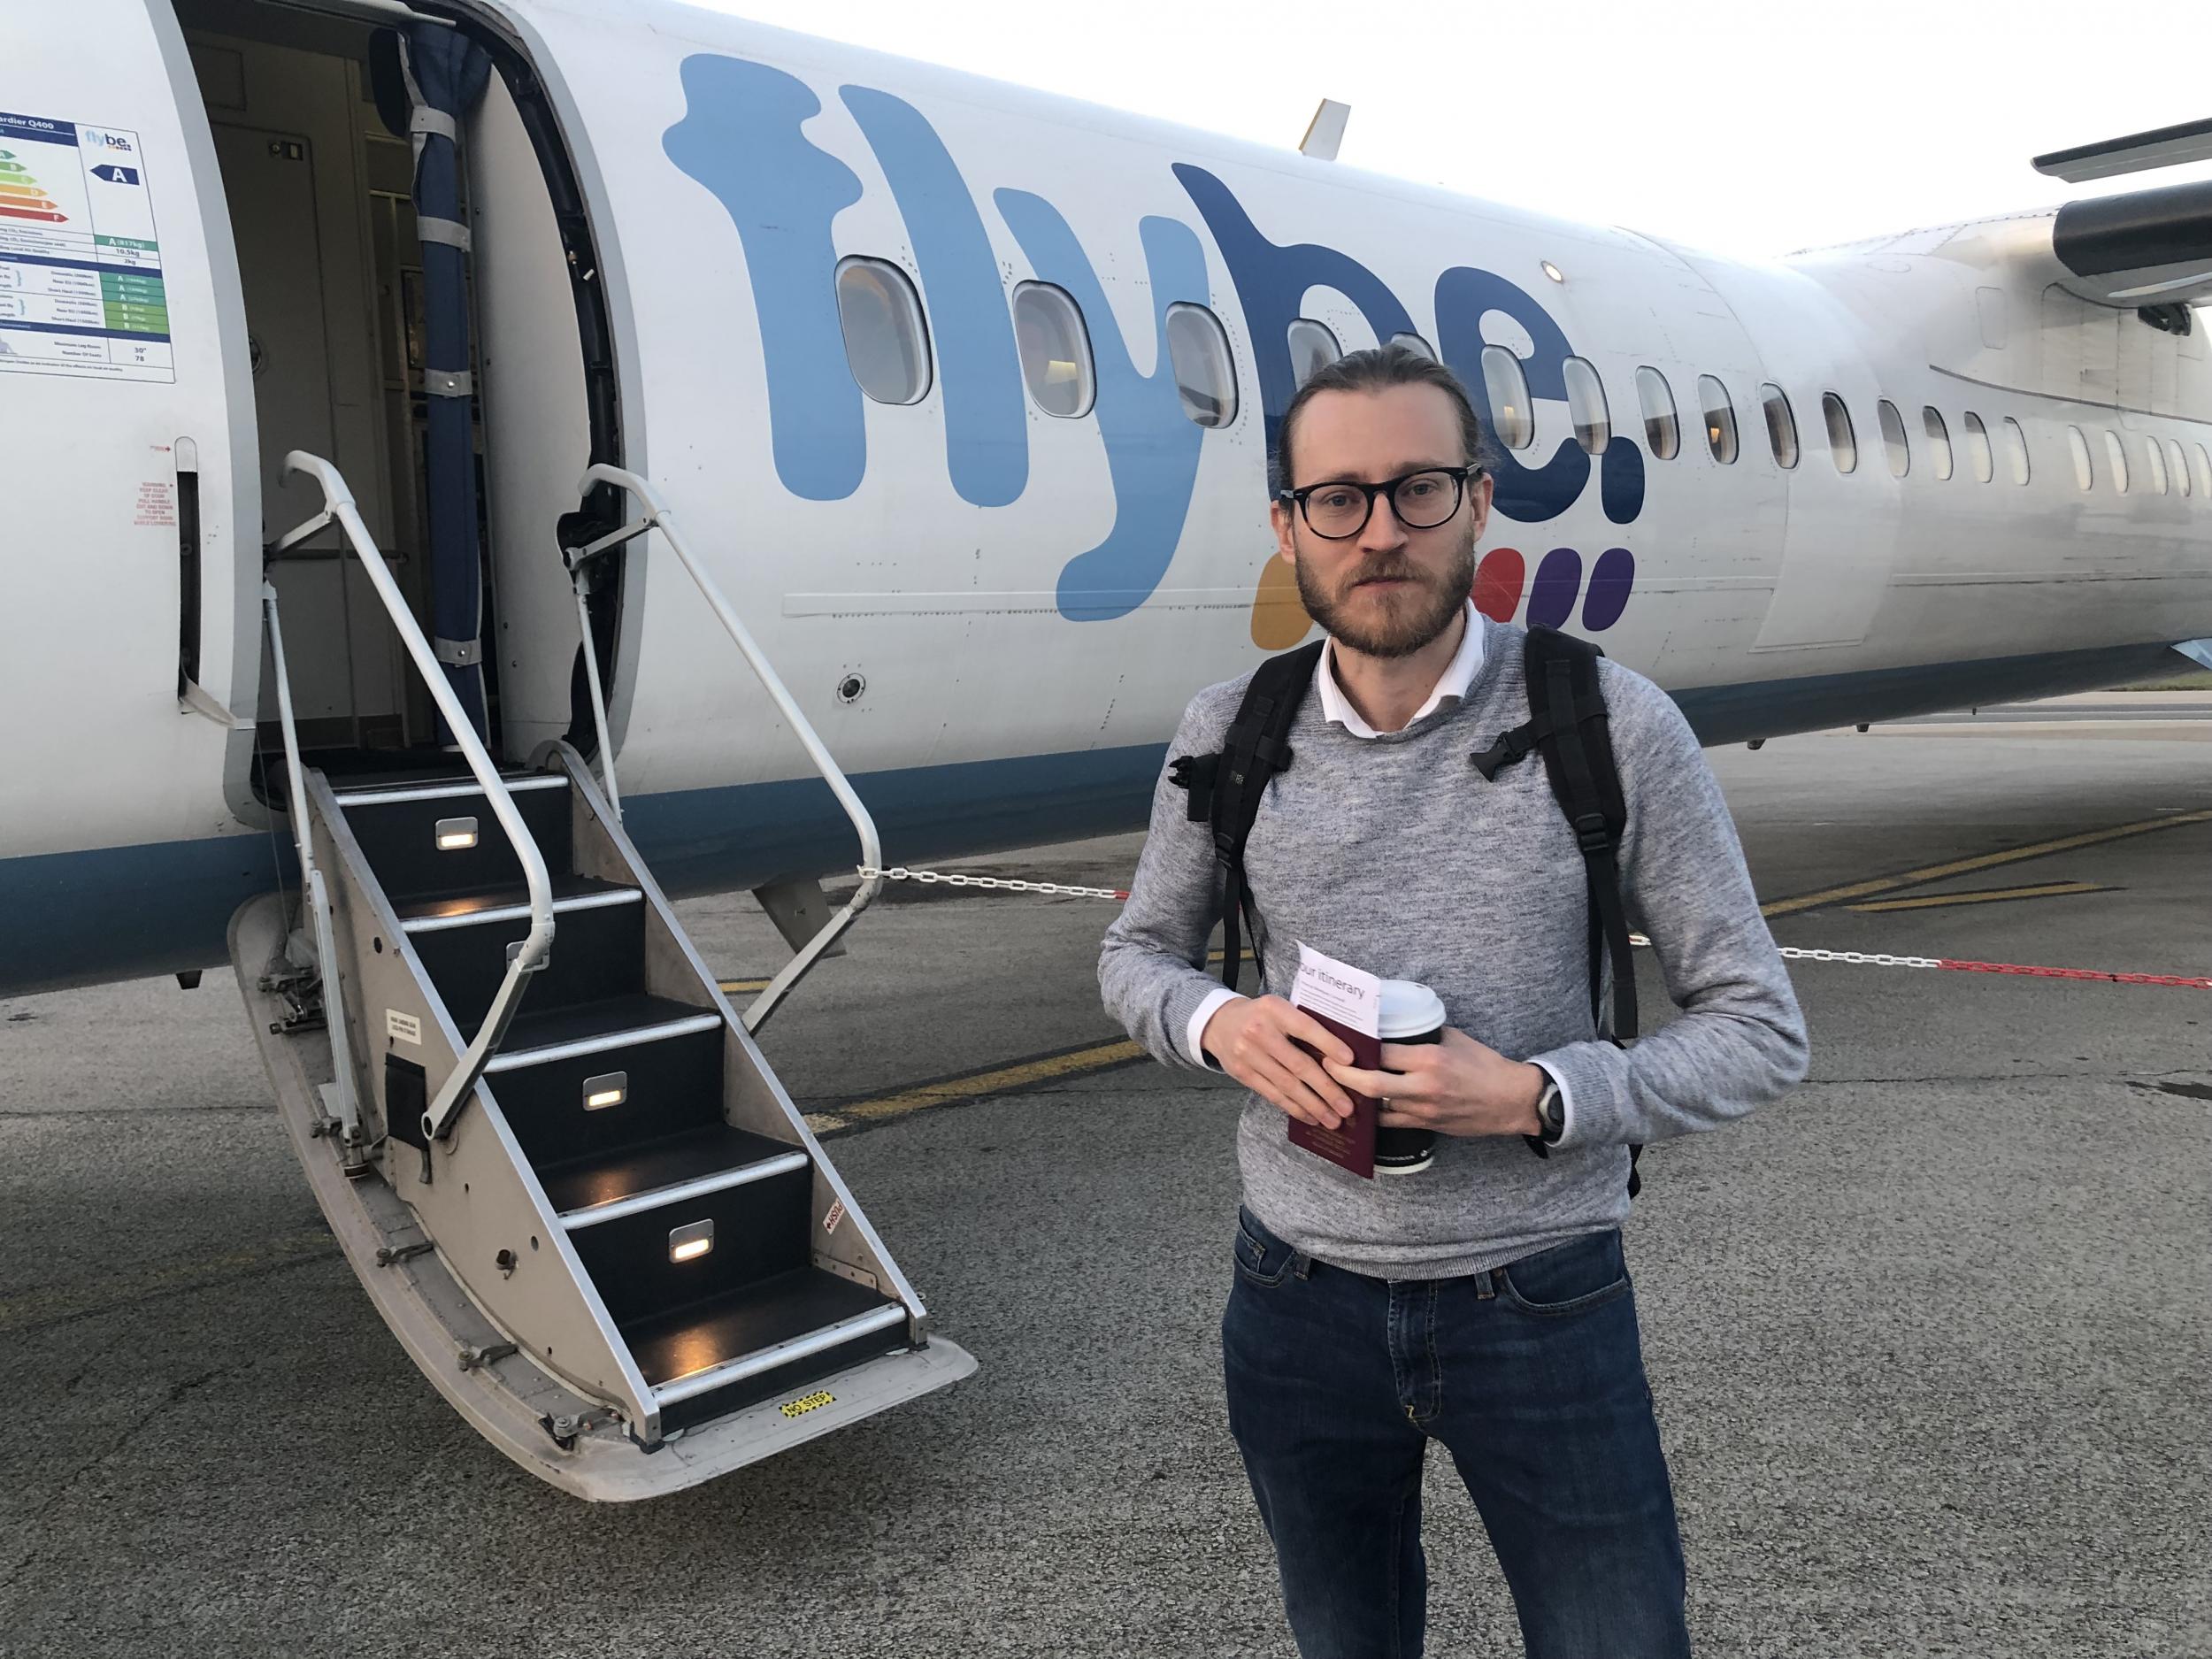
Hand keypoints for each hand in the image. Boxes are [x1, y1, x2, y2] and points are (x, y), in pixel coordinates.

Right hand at [1199, 995, 1357, 1130]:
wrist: (1220, 1023)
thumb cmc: (1262, 1016)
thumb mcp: (1280, 1008)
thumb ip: (1305, 1024)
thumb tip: (1343, 1053)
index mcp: (1274, 1009)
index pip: (1305, 1027)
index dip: (1328, 1044)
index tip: (1350, 1061)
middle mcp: (1259, 1031)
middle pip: (1298, 1064)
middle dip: (1326, 1088)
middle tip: (1347, 1106)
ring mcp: (1248, 1054)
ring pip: (1287, 1085)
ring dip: (1313, 1105)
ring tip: (1333, 1119)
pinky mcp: (1242, 1073)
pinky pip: (1273, 1095)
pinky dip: (1294, 1108)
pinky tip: (1310, 1117)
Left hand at [1323, 1028, 1547, 1138]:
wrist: (1509, 1100)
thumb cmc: (1484, 1065)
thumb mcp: (1455, 1040)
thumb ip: (1424, 1036)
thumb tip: (1396, 1027)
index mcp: (1430, 1058)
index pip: (1384, 1051)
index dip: (1358, 1048)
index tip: (1340, 1041)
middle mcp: (1424, 1085)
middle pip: (1372, 1083)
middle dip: (1342, 1075)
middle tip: (1325, 1065)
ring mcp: (1424, 1109)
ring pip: (1378, 1106)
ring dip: (1355, 1096)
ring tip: (1335, 1085)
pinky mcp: (1426, 1124)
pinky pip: (1390, 1122)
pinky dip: (1373, 1113)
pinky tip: (1360, 1105)